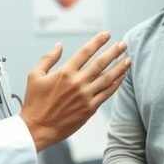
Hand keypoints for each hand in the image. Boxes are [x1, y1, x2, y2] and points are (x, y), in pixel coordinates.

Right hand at [21, 31, 130, 151]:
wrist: (37, 128)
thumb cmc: (35, 103)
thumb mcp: (35, 76)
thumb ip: (48, 59)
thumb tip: (59, 45)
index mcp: (64, 73)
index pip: (85, 52)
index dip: (97, 41)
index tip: (106, 34)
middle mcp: (77, 83)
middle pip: (100, 63)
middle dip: (114, 52)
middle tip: (123, 44)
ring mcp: (85, 96)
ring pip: (107, 78)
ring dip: (119, 67)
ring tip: (128, 59)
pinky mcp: (90, 109)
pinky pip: (107, 93)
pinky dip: (116, 84)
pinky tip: (122, 77)